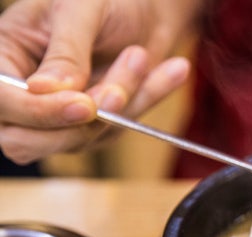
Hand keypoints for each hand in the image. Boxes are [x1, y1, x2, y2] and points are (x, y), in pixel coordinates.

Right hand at [0, 0, 197, 163]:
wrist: (143, 7)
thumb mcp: (81, 10)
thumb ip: (65, 52)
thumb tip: (47, 90)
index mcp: (4, 56)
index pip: (3, 103)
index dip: (39, 112)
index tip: (84, 105)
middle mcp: (23, 93)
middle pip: (26, 142)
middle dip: (83, 122)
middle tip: (118, 91)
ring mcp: (56, 116)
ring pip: (81, 138)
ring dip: (122, 103)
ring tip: (140, 55)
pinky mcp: (93, 128)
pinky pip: (119, 131)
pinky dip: (145, 101)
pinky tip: (170, 70)